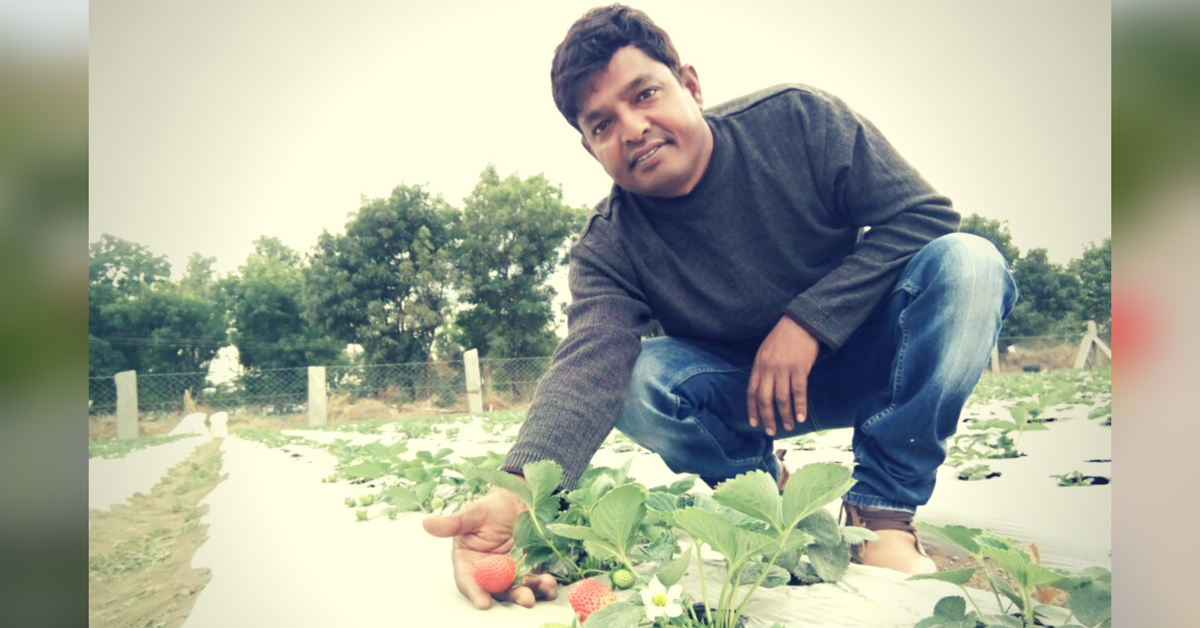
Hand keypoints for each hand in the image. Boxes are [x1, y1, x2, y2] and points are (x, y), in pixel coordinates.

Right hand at [422, 486, 557, 608]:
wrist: (518, 499)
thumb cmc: (491, 507)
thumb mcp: (472, 513)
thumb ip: (452, 523)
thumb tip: (426, 522)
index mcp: (469, 561)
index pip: (469, 581)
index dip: (475, 592)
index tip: (484, 603)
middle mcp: (489, 571)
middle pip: (498, 590)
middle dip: (511, 596)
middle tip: (525, 599)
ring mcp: (511, 572)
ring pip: (519, 588)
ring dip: (531, 591)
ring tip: (544, 586)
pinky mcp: (530, 569)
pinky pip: (537, 581)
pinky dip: (544, 586)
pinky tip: (551, 585)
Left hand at [747, 316, 820, 436]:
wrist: (801, 322)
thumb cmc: (783, 336)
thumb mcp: (765, 351)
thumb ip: (763, 369)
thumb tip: (762, 387)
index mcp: (758, 365)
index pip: (751, 391)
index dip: (752, 409)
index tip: (754, 423)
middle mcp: (768, 369)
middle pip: (764, 399)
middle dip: (767, 417)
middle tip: (771, 431)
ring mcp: (784, 369)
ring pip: (781, 399)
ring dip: (785, 415)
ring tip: (788, 427)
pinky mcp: (799, 369)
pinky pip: (799, 392)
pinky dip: (800, 406)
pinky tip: (801, 417)